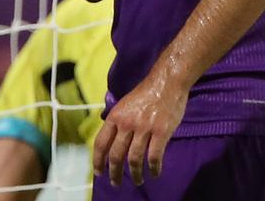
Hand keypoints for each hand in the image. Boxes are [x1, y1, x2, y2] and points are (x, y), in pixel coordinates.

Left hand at [91, 67, 188, 186]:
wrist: (166, 82)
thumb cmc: (146, 93)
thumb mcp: (124, 104)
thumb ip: (118, 121)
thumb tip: (111, 139)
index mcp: (115, 116)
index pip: (101, 143)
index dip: (98, 160)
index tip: (99, 172)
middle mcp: (127, 123)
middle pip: (116, 155)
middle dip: (114, 173)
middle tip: (115, 183)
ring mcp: (144, 128)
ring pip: (134, 159)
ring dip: (135, 174)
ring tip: (137, 181)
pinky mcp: (161, 132)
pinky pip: (154, 156)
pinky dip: (154, 168)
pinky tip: (154, 173)